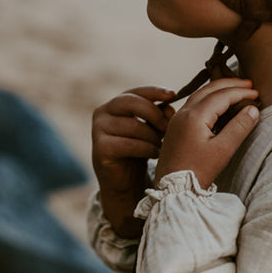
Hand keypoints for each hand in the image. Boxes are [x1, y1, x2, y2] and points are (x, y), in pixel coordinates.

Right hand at [92, 86, 175, 236]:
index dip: (155, 91)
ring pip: (133, 125)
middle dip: (155, 114)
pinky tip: (155, 153)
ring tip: (161, 145)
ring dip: (153, 136)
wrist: (124, 181)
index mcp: (115, 104)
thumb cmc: (139, 150)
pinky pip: (130, 144)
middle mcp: (102, 113)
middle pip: (133, 103)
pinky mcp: (100, 148)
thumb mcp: (152, 129)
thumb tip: (169, 107)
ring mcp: (98, 130)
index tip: (173, 94)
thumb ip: (159, 116)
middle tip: (168, 127)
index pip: (136, 92)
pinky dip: (147, 149)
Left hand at [155, 78, 259, 189]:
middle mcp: (183, 113)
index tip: (257, 93)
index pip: (222, 95)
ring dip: (218, 89)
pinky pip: (193, 104)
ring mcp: (177, 119)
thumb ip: (239, 128)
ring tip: (236, 90)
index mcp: (195, 116)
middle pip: (209, 89)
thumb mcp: (223, 151)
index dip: (241, 92)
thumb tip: (253, 109)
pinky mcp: (175, 127)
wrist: (171, 190)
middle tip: (249, 84)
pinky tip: (218, 105)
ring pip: (200, 95)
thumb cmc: (197, 173)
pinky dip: (209, 98)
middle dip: (230, 84)